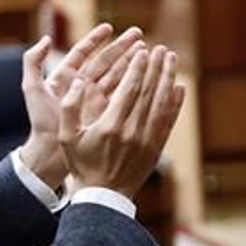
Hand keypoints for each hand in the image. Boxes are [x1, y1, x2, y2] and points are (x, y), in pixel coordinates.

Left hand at [19, 25, 146, 186]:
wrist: (50, 153)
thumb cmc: (40, 121)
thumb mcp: (32, 90)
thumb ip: (33, 62)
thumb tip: (45, 39)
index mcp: (65, 77)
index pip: (83, 53)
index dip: (96, 39)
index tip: (110, 28)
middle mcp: (81, 85)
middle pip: (104, 61)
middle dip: (121, 47)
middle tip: (140, 34)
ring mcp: (94, 98)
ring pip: (115, 75)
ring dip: (131, 62)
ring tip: (148, 50)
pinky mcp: (104, 111)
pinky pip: (120, 93)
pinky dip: (133, 83)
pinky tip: (147, 74)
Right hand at [59, 46, 185, 197]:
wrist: (103, 196)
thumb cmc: (81, 164)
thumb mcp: (66, 136)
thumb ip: (70, 107)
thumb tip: (78, 81)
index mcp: (110, 126)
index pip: (129, 90)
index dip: (137, 69)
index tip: (142, 51)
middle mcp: (132, 131)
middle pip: (149, 92)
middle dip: (156, 67)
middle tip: (161, 49)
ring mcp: (147, 140)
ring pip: (162, 103)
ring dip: (168, 79)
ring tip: (172, 60)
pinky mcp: (157, 148)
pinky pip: (169, 120)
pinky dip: (176, 103)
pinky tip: (179, 88)